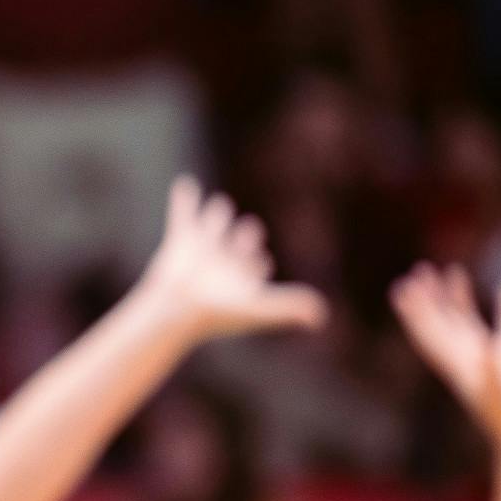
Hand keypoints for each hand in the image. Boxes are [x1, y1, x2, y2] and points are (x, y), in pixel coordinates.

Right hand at [139, 176, 328, 343]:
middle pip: (236, 246)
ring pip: (211, 227)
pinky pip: (183, 212)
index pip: (254, 266)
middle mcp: (222, 263)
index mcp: (241, 278)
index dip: (257, 263)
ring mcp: (201, 249)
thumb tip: (322, 316)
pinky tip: (185, 183)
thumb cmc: (219, 312)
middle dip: (244, 237)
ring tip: (220, 204)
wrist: (178, 307)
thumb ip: (290, 305)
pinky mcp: (181, 239)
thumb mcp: (261, 307)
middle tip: (251, 228)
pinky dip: (184, 199)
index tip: (261, 261)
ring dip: (215, 216)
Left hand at [392, 264, 500, 444]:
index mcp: (463, 369)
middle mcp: (471, 365)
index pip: (432, 336)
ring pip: (469, 326)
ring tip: (452, 270)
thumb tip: (493, 351)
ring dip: (457, 300)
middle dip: (428, 300)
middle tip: (416, 272)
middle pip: (442, 326)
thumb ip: (500, 371)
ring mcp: (493, 364)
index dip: (415, 313)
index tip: (400, 289)